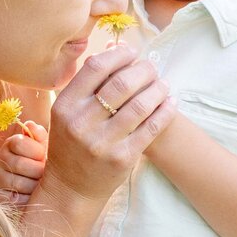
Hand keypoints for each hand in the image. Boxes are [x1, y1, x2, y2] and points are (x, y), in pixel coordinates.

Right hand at [0, 122, 47, 208]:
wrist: (42, 191)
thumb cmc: (43, 166)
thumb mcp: (45, 149)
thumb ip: (40, 136)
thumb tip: (30, 125)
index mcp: (11, 143)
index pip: (19, 143)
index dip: (37, 152)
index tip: (44, 157)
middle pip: (19, 163)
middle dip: (38, 172)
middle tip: (45, 175)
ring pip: (18, 183)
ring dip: (35, 187)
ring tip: (40, 187)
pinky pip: (14, 200)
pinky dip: (27, 200)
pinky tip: (32, 198)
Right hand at [45, 45, 175, 206]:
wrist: (70, 189)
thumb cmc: (71, 144)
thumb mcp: (67, 113)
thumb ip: (87, 84)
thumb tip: (116, 48)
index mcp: (65, 105)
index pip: (96, 67)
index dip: (119, 54)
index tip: (132, 53)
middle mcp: (81, 123)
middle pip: (121, 83)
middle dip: (143, 70)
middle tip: (152, 67)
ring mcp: (102, 142)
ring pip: (140, 104)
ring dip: (158, 88)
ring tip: (163, 84)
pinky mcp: (122, 158)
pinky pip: (151, 127)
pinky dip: (165, 111)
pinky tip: (171, 103)